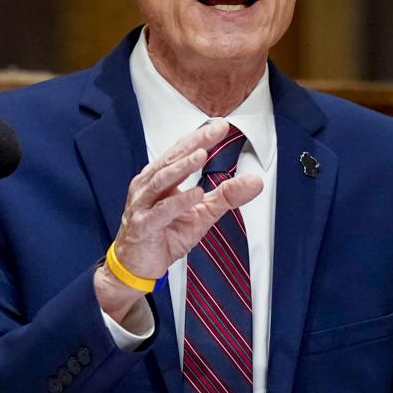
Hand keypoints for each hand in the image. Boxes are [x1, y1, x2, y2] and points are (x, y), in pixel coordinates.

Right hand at [94, 119, 262, 322]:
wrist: (136, 266)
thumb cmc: (164, 236)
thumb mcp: (202, 214)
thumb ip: (226, 196)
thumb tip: (256, 181)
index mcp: (159, 178)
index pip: (180, 152)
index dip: (200, 138)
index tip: (221, 126)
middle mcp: (147, 186)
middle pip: (172, 159)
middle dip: (195, 144)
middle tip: (215, 131)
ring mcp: (142, 205)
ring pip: (162, 180)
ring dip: (183, 167)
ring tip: (202, 154)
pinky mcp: (143, 226)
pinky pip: (162, 211)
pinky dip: (179, 202)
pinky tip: (195, 194)